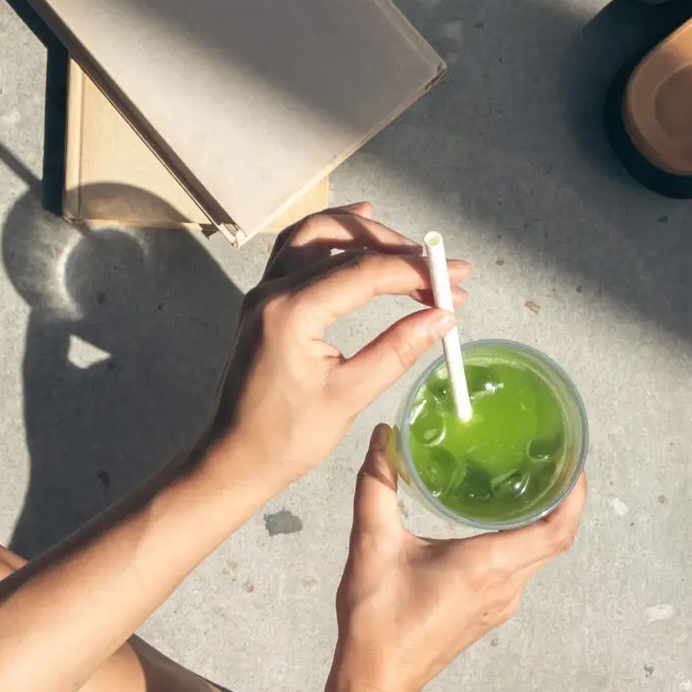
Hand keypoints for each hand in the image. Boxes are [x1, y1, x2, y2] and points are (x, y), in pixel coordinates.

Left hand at [198, 204, 464, 492]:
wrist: (235, 457)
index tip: (457, 278)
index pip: (364, 272)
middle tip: (437, 268)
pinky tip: (354, 235)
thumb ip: (397, 349)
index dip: (415, 271)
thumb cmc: (287, 437)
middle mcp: (272, 291)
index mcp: (291, 313)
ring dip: (360, 233)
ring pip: (314, 235)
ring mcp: (263, 293)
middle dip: (395, 251)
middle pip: (341, 244)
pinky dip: (329, 238)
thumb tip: (442, 316)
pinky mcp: (263, 302)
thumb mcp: (350, 395)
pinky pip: (296, 251)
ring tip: (403, 242)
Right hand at [332, 424, 585, 691]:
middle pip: (554, 538)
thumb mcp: (372, 545)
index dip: (574, 495)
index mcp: (487, 566)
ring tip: (525, 478)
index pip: (557, 530)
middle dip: (560, 497)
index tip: (573, 461)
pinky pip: (521, 568)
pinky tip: (496, 517)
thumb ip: (377, 486)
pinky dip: (521, 539)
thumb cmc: (378, 619)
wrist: (378, 677)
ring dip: (541, 519)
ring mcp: (502, 603)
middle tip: (548, 456)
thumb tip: (383, 436)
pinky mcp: (491, 611)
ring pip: (538, 554)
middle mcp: (505, 586)